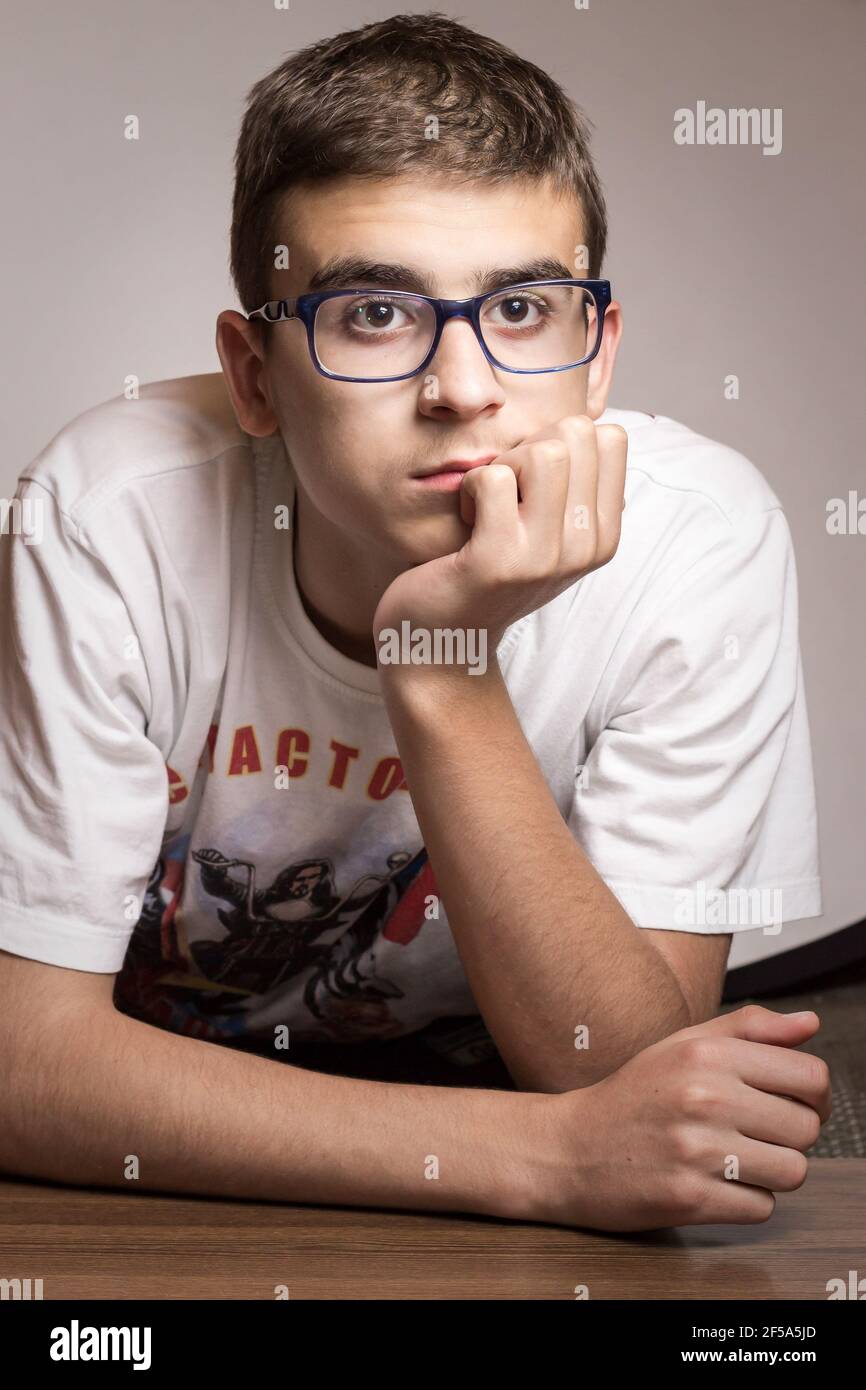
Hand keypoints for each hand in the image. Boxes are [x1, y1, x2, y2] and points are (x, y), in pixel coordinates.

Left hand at [373, 416, 627, 666]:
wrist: (444, 640)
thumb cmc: (486, 570)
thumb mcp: (547, 529)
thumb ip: (572, 483)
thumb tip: (586, 420)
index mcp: (603, 533)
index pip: (609, 436)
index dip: (559, 443)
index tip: (532, 486)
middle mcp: (586, 547)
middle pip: (575, 433)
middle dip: (528, 447)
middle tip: (503, 495)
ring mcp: (546, 557)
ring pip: (541, 452)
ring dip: (500, 467)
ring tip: (486, 509)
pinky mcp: (500, 561)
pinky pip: (492, 479)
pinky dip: (469, 490)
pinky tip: (466, 524)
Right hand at [532, 1006, 830, 1231]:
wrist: (568, 1148)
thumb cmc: (631, 1096)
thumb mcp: (682, 1044)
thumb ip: (749, 1029)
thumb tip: (810, 1024)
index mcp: (707, 1054)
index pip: (811, 1076)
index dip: (813, 1095)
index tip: (793, 1104)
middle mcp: (704, 1096)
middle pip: (806, 1128)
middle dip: (788, 1136)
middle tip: (754, 1134)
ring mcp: (697, 1149)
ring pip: (792, 1171)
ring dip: (770, 1171)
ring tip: (734, 1159)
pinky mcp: (690, 1198)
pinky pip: (761, 1207)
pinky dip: (744, 1200)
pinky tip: (714, 1183)